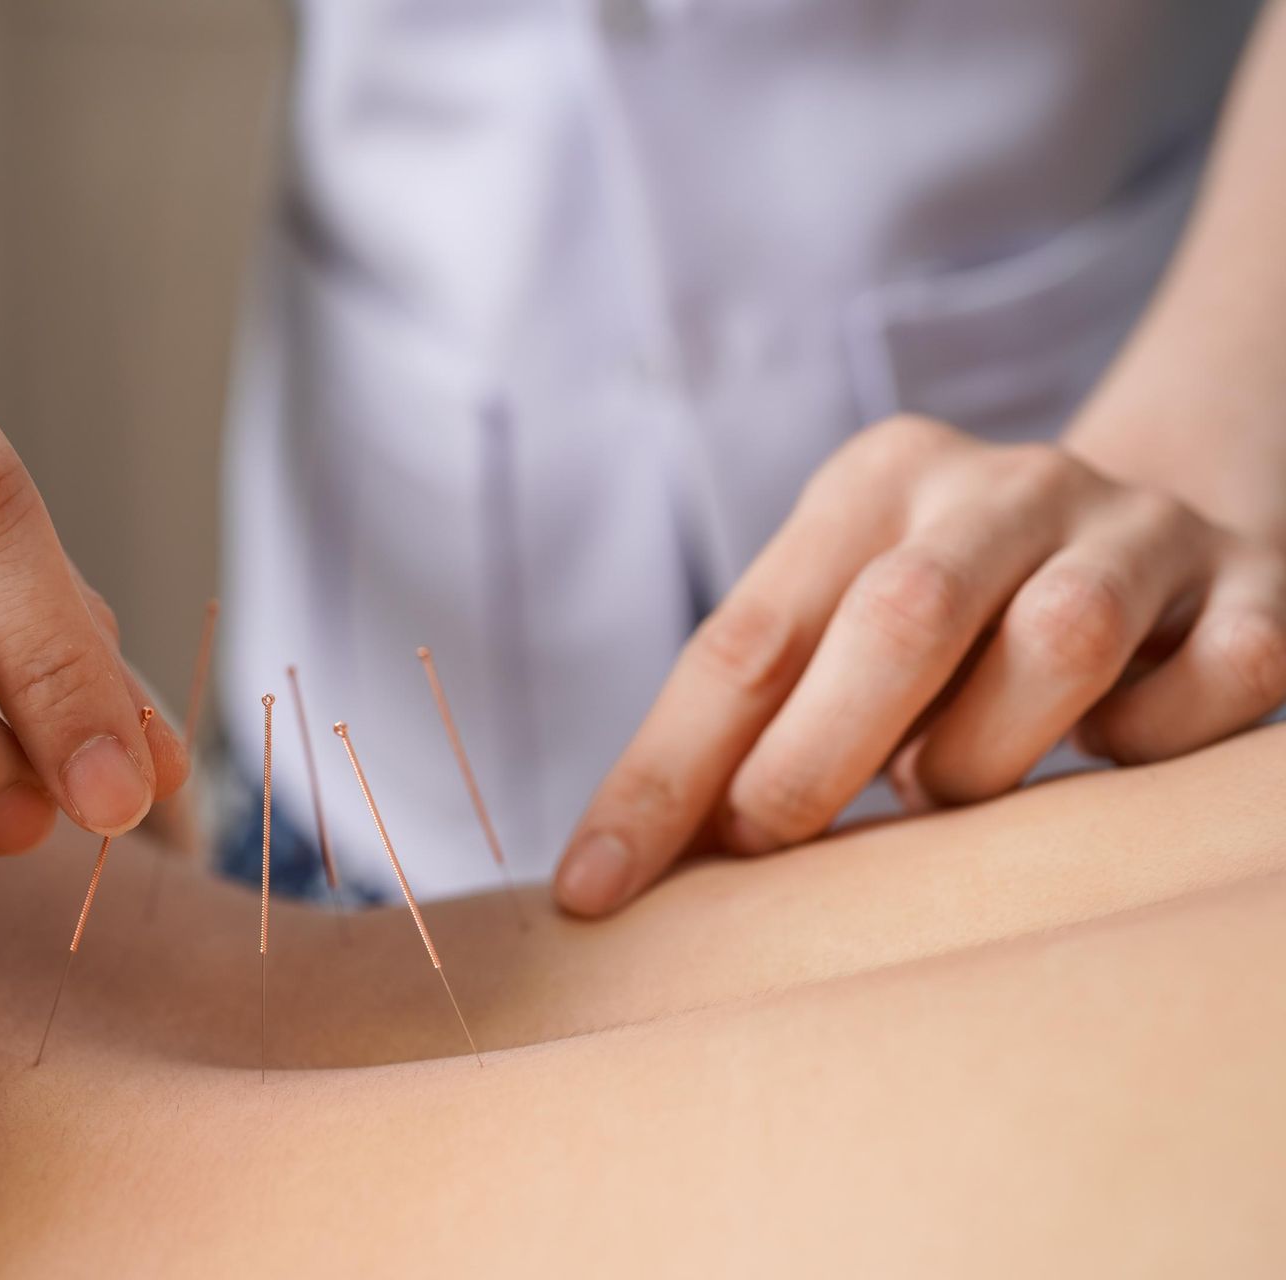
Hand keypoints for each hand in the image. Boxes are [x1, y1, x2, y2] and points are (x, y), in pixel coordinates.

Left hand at [555, 415, 1285, 915]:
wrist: (1168, 521)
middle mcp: (1002, 486)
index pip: (741, 640)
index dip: (662, 774)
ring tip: (953, 785)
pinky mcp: (1252, 590)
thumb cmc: (959, 616)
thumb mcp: (843, 627)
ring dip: (988, 753)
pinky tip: (1113, 753)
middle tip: (772, 842)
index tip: (595, 889)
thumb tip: (627, 872)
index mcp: (871, 486)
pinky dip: (1151, 740)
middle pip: (898, 616)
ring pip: (1061, 638)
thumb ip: (758, 719)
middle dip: (817, 757)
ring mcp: (1136, 529)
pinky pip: (1213, 682)